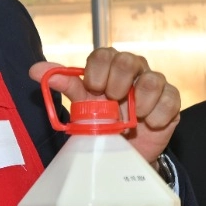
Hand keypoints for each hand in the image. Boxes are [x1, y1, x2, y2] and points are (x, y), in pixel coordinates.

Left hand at [31, 48, 180, 162]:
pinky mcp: (171, 101)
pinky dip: (159, 113)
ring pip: (153, 78)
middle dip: (119, 82)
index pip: (104, 53)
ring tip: (132, 118)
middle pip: (129, 60)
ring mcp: (154, 84)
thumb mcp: (82, 105)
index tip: (94, 89)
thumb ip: (64, 85)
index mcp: (109, 66)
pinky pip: (171, 98)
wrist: (124, 151)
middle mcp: (133, 70)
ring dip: (141, 100)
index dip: (98, 70)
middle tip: (113, 101)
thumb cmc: (102, 122)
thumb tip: (35, 71)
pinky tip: (150, 124)